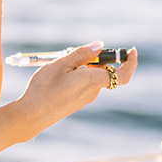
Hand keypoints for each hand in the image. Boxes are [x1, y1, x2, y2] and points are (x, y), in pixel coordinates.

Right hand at [19, 43, 137, 133]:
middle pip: (104, 72)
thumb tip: (100, 46)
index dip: (130, 63)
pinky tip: (58, 75)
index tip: (131, 51)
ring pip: (91, 78)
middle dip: (96, 59)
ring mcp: (83, 100)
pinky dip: (77, 76)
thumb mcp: (61, 64)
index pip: (122, 75)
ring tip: (61, 62)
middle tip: (77, 51)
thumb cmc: (44, 88)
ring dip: (83, 67)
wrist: (30, 116)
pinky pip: (82, 86)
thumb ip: (82, 54)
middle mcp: (92, 92)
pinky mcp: (74, 104)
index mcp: (93, 81)